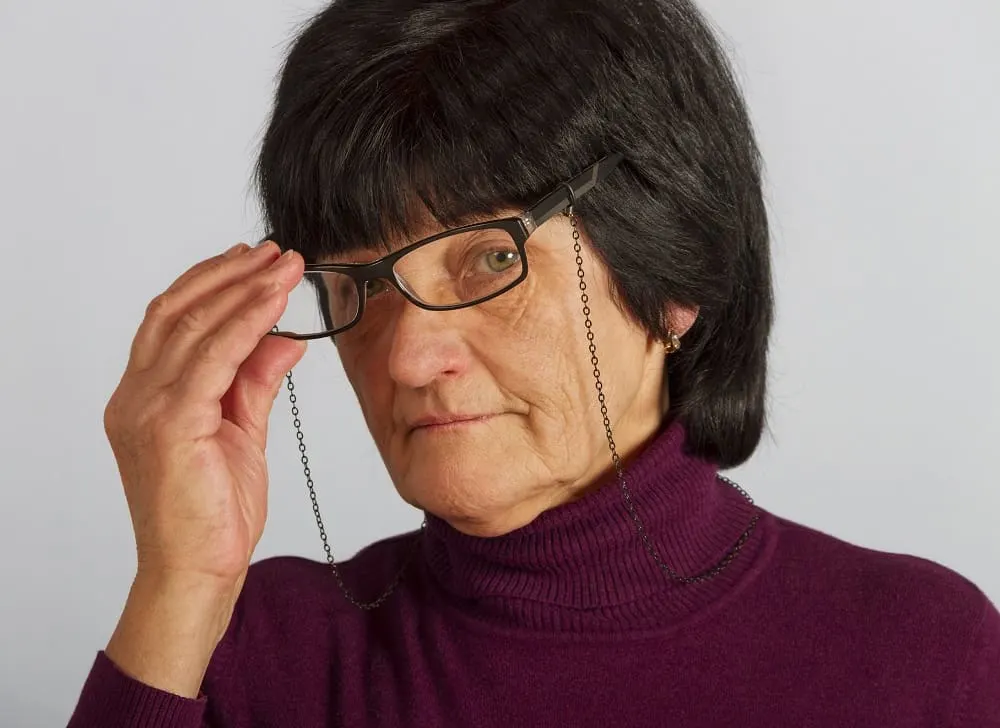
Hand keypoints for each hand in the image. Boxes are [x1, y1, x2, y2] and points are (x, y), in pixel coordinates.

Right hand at [103, 241, 306, 586]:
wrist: (199, 573)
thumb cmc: (214, 511)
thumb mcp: (242, 432)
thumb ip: (254, 381)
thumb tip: (284, 337)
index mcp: (145, 397)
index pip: (174, 322)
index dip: (213, 284)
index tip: (253, 261)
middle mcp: (135, 396)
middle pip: (178, 312)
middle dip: (229, 275)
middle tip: (274, 252)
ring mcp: (145, 409)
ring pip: (193, 327)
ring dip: (242, 290)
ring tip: (281, 265)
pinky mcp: (169, 426)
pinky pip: (211, 359)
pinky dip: (244, 324)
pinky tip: (273, 303)